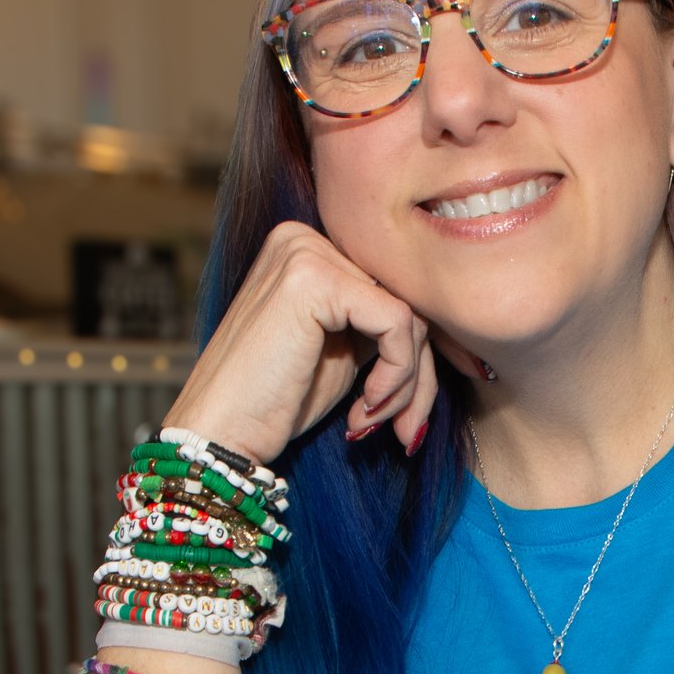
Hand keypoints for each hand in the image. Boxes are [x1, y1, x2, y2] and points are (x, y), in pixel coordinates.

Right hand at [162, 221, 439, 464]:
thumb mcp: (340, 352)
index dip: (417, 353)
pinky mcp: (314, 279)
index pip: (391, 289)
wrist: (219, 435)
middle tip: (404, 430)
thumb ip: (381, 326)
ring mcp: (306, 252)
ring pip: (409, 313)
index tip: (413, 410)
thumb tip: (454, 331)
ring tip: (374, 422)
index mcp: (306, 248)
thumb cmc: (274, 403)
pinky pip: (398, 323)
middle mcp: (303, 238)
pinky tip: (366, 409)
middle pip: (404, 298)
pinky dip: (397, 375)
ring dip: (407, 383)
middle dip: (417, 373)